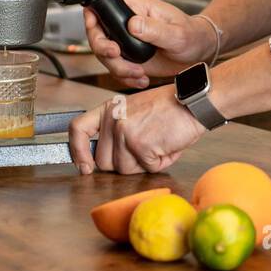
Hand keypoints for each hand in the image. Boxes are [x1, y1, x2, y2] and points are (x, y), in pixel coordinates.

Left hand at [68, 83, 204, 173]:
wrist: (193, 101)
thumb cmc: (168, 108)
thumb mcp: (133, 111)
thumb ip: (115, 130)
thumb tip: (102, 159)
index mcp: (109, 109)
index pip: (78, 129)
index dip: (77, 152)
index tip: (84, 167)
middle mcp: (113, 119)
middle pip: (104, 162)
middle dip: (126, 162)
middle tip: (146, 145)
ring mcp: (125, 133)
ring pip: (125, 169)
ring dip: (145, 163)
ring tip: (158, 142)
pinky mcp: (141, 145)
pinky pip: (147, 169)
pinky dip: (161, 162)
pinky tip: (167, 144)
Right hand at [83, 0, 214, 88]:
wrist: (198, 52)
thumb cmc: (191, 34)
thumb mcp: (176, 32)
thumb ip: (155, 29)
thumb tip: (133, 24)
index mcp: (137, 8)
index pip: (106, 4)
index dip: (94, 15)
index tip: (97, 30)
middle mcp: (127, 24)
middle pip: (98, 32)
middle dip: (103, 48)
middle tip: (116, 55)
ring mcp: (127, 42)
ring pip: (105, 55)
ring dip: (118, 68)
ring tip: (138, 73)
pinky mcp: (131, 58)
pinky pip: (117, 69)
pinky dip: (126, 78)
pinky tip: (142, 79)